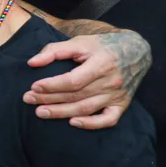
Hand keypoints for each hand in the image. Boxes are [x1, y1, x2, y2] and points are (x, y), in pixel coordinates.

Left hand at [24, 32, 150, 129]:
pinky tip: (73, 123)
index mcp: (102, 63)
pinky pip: (107, 120)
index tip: (34, 86)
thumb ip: (54, 50)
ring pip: (86, 109)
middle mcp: (111, 81)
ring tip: (40, 113)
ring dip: (61, 112)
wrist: (136, 51)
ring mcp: (117, 95)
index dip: (52, 85)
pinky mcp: (121, 105)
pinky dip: (91, 124)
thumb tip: (32, 63)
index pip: (73, 80)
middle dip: (49, 99)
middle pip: (76, 96)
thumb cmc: (103, 46)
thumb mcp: (80, 42)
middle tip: (28, 100)